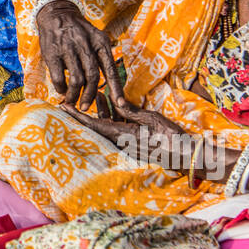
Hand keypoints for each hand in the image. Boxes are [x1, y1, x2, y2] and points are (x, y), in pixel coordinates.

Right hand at [35, 1, 123, 113]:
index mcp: (100, 42)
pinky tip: (62, 90)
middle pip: (93, 77)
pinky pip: (58, 77)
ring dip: (74, 95)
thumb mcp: (97, 38)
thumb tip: (113, 86)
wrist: (57, 13)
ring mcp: (68, 48)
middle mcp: (85, 44)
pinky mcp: (52, 52)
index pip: (111, 69)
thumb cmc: (80, 31)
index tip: (119, 104)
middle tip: (86, 107)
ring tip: (72, 102)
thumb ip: (104, 58)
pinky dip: (61, 88)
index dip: (116, 88)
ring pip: (76, 80)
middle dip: (90, 96)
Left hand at [64, 101, 193, 170]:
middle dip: (85, 111)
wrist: (186, 155)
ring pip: (107, 125)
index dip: (77, 115)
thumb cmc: (170, 136)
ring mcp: (127, 144)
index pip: (93, 124)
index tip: (62, 106)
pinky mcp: (134, 143)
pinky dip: (112, 116)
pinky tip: (112, 103)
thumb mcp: (151, 118)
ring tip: (96, 93)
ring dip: (101, 111)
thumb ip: (131, 110)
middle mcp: (120, 142)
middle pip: (96, 126)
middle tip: (72, 98)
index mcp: (122, 135)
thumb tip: (114, 102)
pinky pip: (118, 129)